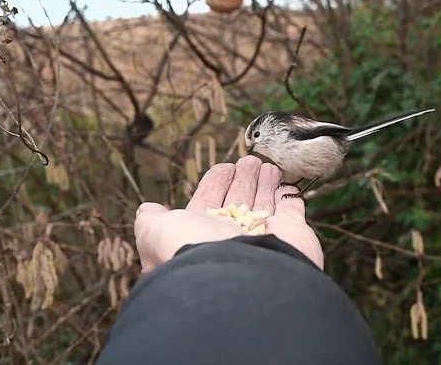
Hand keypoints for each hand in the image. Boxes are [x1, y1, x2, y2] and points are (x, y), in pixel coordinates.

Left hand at [134, 155, 323, 272]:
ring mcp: (263, 238)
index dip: (215, 184)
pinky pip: (290, 209)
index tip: (225, 168)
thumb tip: (148, 210)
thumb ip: (151, 221)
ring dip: (265, 183)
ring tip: (267, 164)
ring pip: (264, 203)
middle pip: (239, 201)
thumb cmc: (193, 253)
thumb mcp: (157, 232)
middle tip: (250, 161)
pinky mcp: (292, 236)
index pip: (209, 204)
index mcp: (202, 236)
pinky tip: (284, 182)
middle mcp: (232, 240)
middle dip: (243, 180)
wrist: (239, 279)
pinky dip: (288, 195)